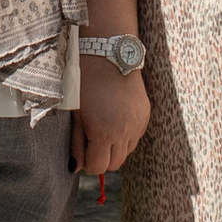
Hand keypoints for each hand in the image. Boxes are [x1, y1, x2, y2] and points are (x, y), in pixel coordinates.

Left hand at [74, 54, 150, 180]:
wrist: (109, 53)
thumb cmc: (85, 82)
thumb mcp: (76, 113)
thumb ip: (77, 143)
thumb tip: (77, 167)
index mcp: (104, 133)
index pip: (98, 167)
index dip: (88, 162)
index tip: (83, 149)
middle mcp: (125, 132)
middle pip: (114, 164)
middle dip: (102, 157)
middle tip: (91, 140)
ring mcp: (138, 124)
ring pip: (126, 152)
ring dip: (115, 147)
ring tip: (104, 127)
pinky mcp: (145, 115)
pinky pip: (135, 137)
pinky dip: (125, 135)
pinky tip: (115, 118)